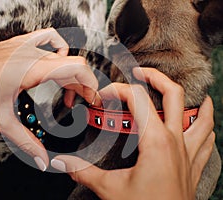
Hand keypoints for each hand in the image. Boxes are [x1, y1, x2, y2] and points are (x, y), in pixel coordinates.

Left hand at [0, 28, 100, 170]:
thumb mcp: (2, 121)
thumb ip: (25, 142)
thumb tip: (43, 159)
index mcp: (33, 69)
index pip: (77, 69)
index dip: (91, 85)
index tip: (94, 100)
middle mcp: (34, 54)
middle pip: (74, 65)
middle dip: (84, 86)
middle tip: (83, 104)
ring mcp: (28, 46)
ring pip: (64, 56)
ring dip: (71, 75)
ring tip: (68, 93)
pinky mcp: (22, 44)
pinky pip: (49, 38)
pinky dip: (60, 49)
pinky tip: (57, 60)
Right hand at [51, 68, 214, 198]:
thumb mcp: (110, 188)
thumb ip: (84, 171)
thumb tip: (64, 163)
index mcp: (155, 141)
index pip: (137, 99)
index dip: (118, 90)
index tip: (104, 96)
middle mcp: (176, 141)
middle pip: (173, 95)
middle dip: (155, 77)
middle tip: (140, 72)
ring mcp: (188, 152)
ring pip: (199, 115)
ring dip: (190, 97)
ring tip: (176, 89)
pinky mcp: (193, 165)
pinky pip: (207, 138)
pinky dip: (206, 124)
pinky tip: (202, 118)